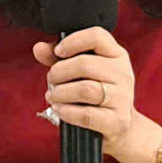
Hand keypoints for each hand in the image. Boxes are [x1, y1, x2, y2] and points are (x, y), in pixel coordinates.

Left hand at [34, 28, 161, 162]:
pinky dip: (67, 112)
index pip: (97, 36)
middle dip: (59, 72)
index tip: (58, 52)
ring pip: (85, 89)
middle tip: (51, 79)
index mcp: (116, 55)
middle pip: (84, 64)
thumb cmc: (97, 92)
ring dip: (61, 92)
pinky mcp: (117, 121)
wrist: (120, 126)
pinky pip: (87, 115)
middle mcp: (123, 73)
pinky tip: (59, 109)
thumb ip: (59, 58)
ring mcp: (122, 98)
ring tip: (52, 95)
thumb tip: (39, 48)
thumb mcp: (82, 71)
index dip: (73, 41)